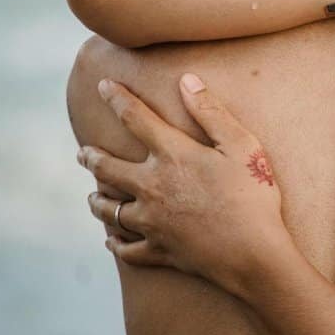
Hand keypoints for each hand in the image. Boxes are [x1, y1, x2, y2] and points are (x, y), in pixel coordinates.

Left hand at [78, 74, 290, 297]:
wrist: (252, 253)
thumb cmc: (253, 195)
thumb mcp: (241, 145)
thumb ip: (211, 112)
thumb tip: (187, 80)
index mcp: (172, 156)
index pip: (135, 118)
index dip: (117, 98)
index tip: (103, 85)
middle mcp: (152, 187)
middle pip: (108, 168)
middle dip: (92, 157)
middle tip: (82, 153)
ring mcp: (151, 222)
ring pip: (109, 210)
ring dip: (97, 201)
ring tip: (92, 196)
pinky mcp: (158, 250)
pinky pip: (126, 249)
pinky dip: (115, 244)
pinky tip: (110, 241)